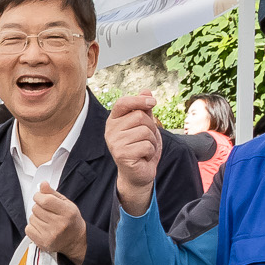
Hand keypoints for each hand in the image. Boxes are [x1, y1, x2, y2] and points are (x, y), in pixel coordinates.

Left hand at [26, 185, 87, 263]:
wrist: (75, 241)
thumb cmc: (71, 221)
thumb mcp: (66, 204)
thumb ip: (53, 193)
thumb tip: (42, 184)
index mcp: (67, 212)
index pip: (45, 200)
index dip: (39, 196)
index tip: (40, 196)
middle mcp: (60, 224)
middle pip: (36, 208)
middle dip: (38, 206)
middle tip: (46, 211)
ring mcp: (51, 235)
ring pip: (31, 218)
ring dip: (36, 217)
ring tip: (46, 221)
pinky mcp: (43, 242)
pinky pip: (28, 229)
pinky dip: (33, 227)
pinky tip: (42, 228)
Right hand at [107, 92, 163, 215]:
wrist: (138, 173)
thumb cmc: (141, 148)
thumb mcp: (145, 126)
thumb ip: (144, 109)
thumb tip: (146, 90)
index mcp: (114, 121)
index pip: (123, 103)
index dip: (139, 100)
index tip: (153, 102)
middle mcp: (110, 130)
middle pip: (139, 116)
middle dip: (151, 127)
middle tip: (146, 139)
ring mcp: (115, 143)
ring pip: (145, 131)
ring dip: (152, 141)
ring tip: (144, 149)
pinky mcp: (121, 154)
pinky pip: (146, 145)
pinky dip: (150, 152)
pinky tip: (143, 157)